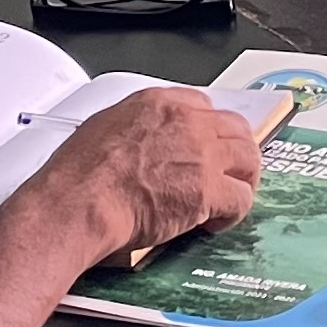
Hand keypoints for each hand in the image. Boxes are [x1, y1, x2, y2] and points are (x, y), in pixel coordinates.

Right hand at [34, 87, 262, 263]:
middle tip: (230, 172)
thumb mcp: (103, 128)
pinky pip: (241, 198)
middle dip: (236, 152)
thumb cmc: (78, 176)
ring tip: (229, 198)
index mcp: (158, 104)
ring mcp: (201, 154)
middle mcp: (186, 122)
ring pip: (248, 159)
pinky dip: (233, 213)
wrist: (79, 202)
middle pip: (235, 128)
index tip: (208, 145)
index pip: (203, 105)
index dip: (209, 130)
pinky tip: (215, 223)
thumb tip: (144, 144)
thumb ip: (136, 129)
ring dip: (242, 180)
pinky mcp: (209, 190)